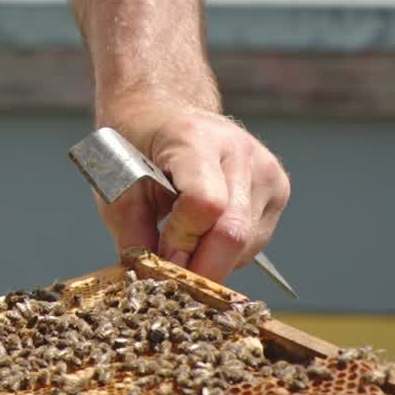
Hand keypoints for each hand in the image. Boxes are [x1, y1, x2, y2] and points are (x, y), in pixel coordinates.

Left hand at [91, 104, 290, 283]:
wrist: (162, 113)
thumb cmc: (135, 147)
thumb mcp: (117, 184)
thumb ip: (133, 232)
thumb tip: (152, 282)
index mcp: (194, 138)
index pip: (205, 204)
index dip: (182, 241)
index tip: (158, 256)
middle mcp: (239, 150)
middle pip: (233, 232)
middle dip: (200, 266)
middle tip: (170, 274)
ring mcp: (265, 168)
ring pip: (247, 244)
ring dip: (212, 259)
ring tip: (181, 242)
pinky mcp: (278, 186)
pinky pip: (256, 240)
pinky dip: (227, 251)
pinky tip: (203, 231)